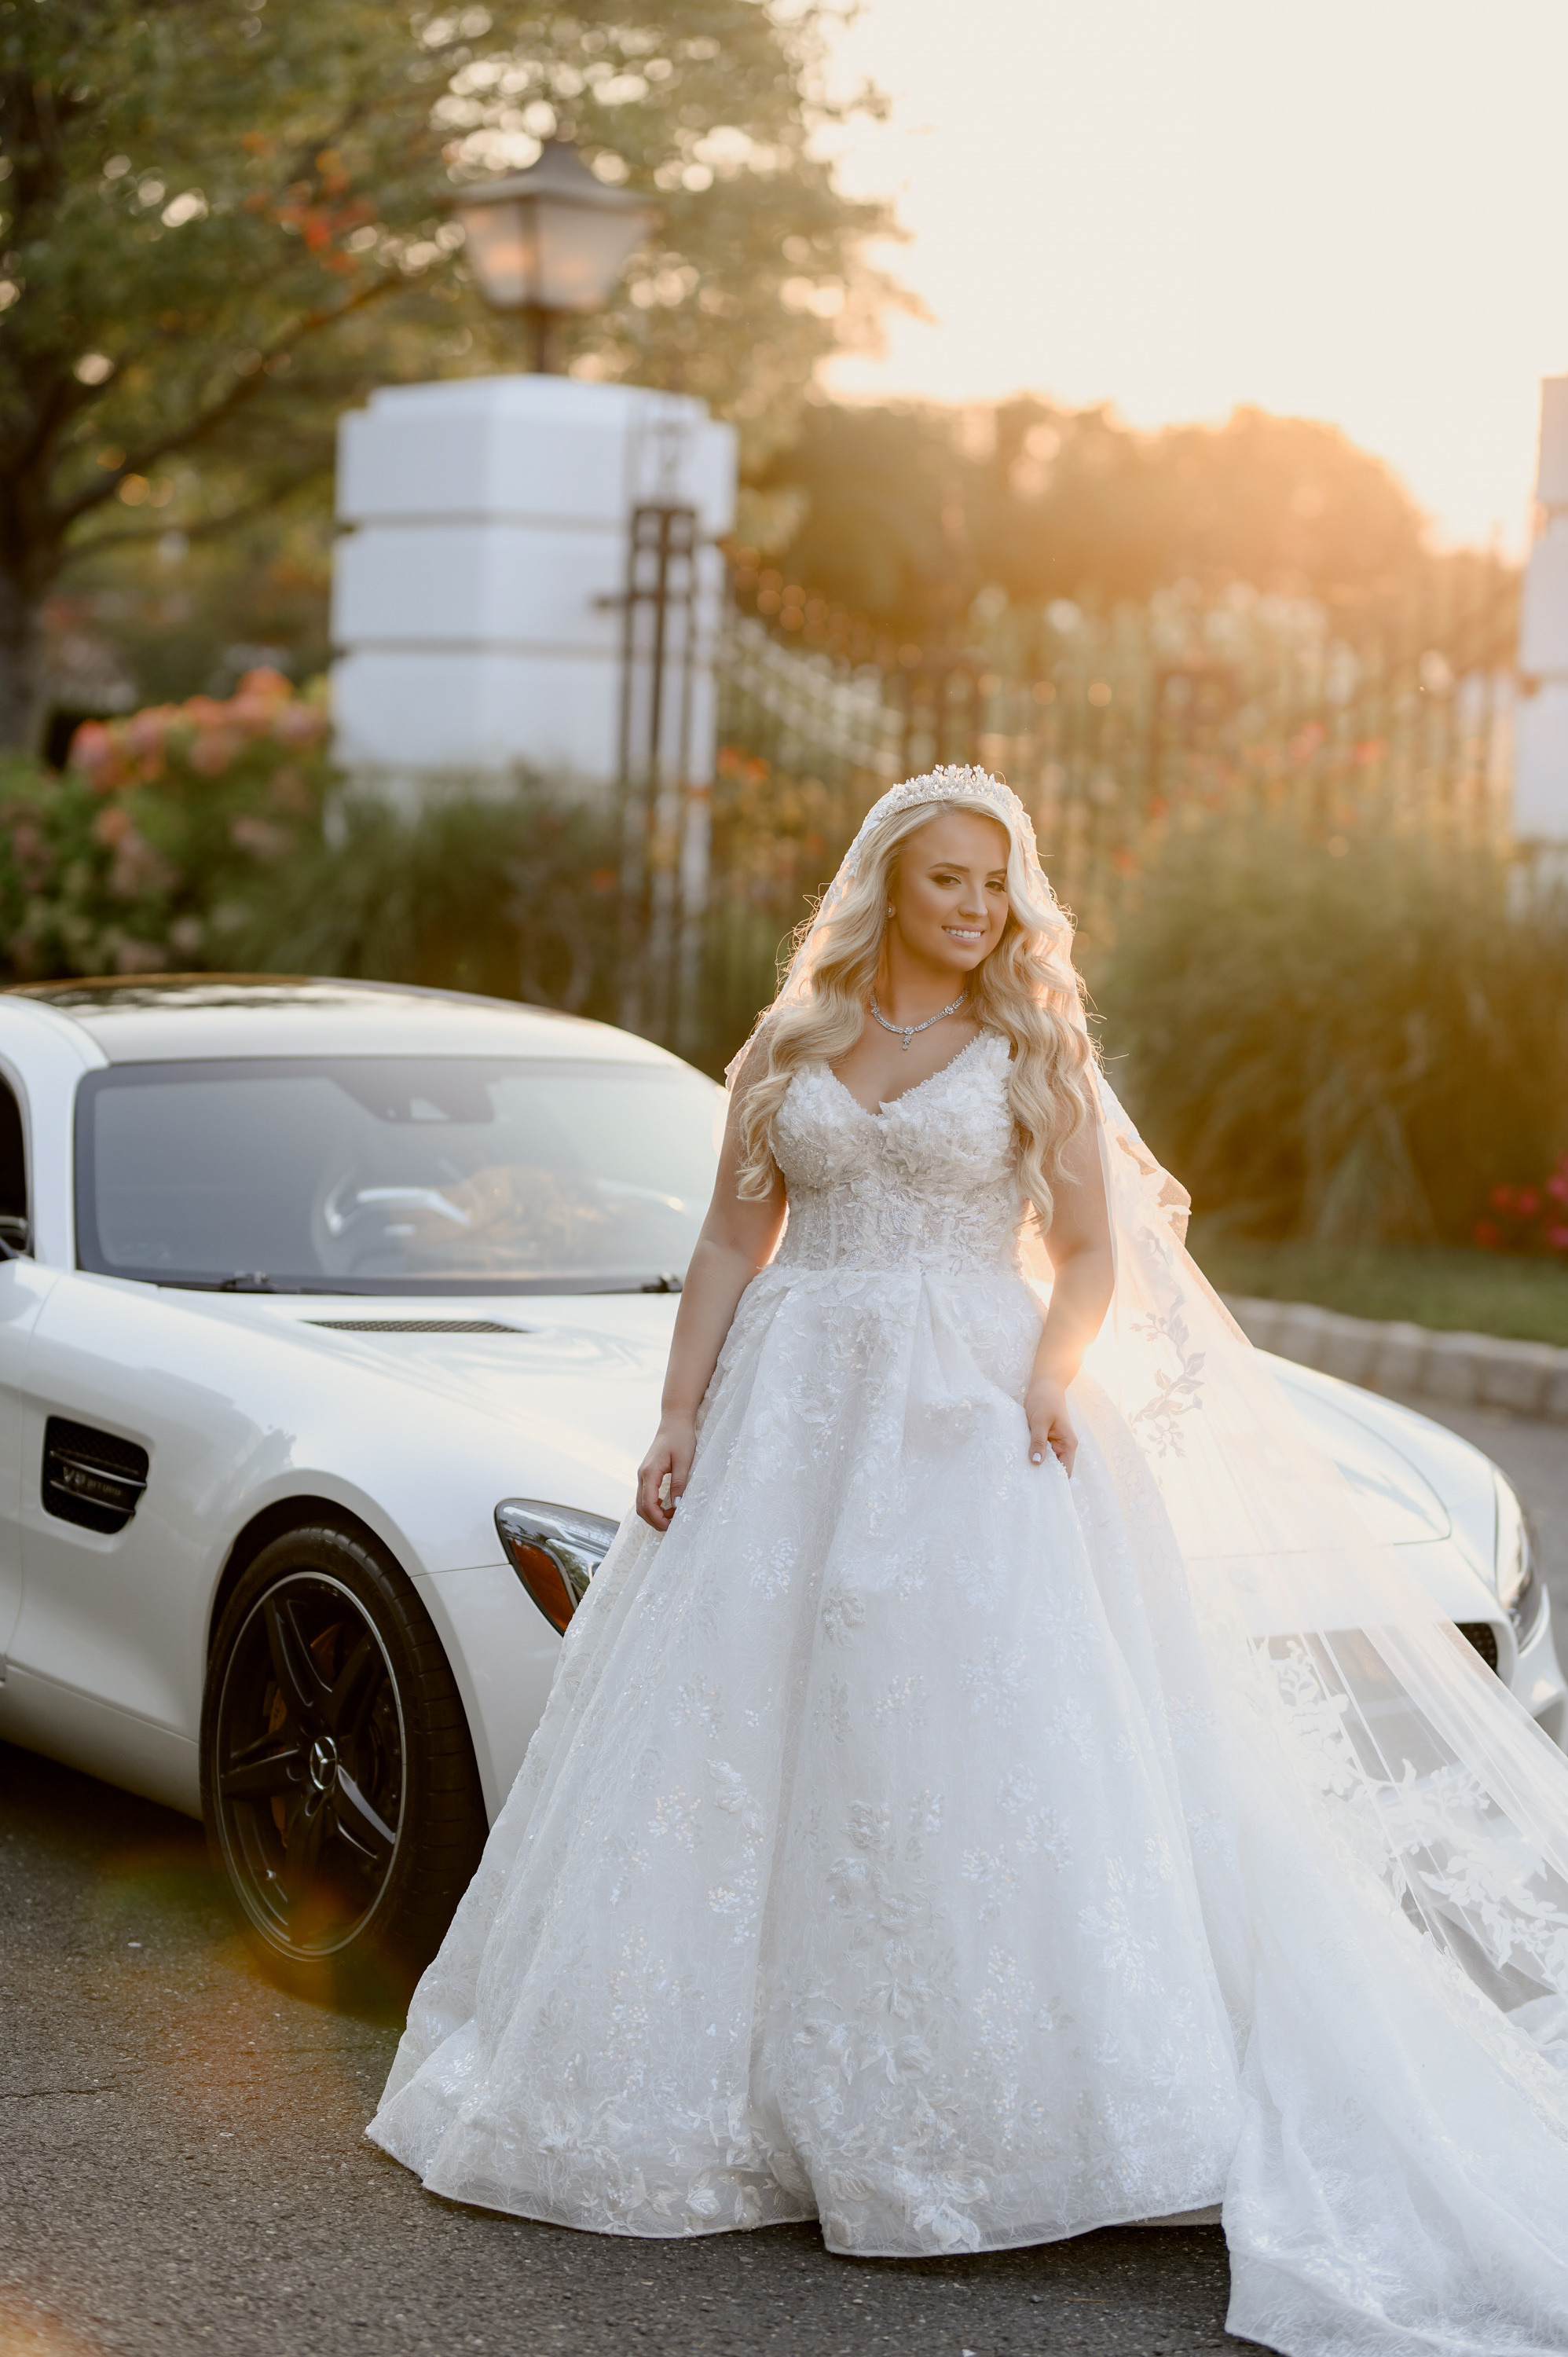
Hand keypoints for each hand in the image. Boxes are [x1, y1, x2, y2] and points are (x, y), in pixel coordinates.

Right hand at [636, 1415, 695, 1530]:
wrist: (675, 1422)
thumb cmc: (681, 1438)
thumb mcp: (684, 1462)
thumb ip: (679, 1483)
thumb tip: (677, 1506)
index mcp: (650, 1472)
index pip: (647, 1503)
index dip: (657, 1518)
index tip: (671, 1525)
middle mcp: (642, 1475)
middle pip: (641, 1507)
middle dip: (654, 1520)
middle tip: (672, 1526)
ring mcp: (643, 1474)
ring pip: (641, 1502)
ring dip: (654, 1513)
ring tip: (672, 1516)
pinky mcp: (648, 1473)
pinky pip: (645, 1495)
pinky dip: (653, 1505)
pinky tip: (667, 1506)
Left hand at [1025, 1376, 1077, 1476]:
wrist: (1044, 1385)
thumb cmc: (1044, 1400)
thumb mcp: (1039, 1421)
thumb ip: (1038, 1442)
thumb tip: (1036, 1463)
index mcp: (1068, 1444)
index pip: (1065, 1471)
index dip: (1055, 1482)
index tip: (1040, 1490)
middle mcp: (1063, 1446)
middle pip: (1055, 1470)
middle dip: (1043, 1476)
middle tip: (1026, 1485)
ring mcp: (1054, 1443)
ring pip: (1047, 1462)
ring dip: (1037, 1466)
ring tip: (1022, 1476)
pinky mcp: (1045, 1439)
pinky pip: (1040, 1452)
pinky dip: (1033, 1456)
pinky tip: (1021, 1462)